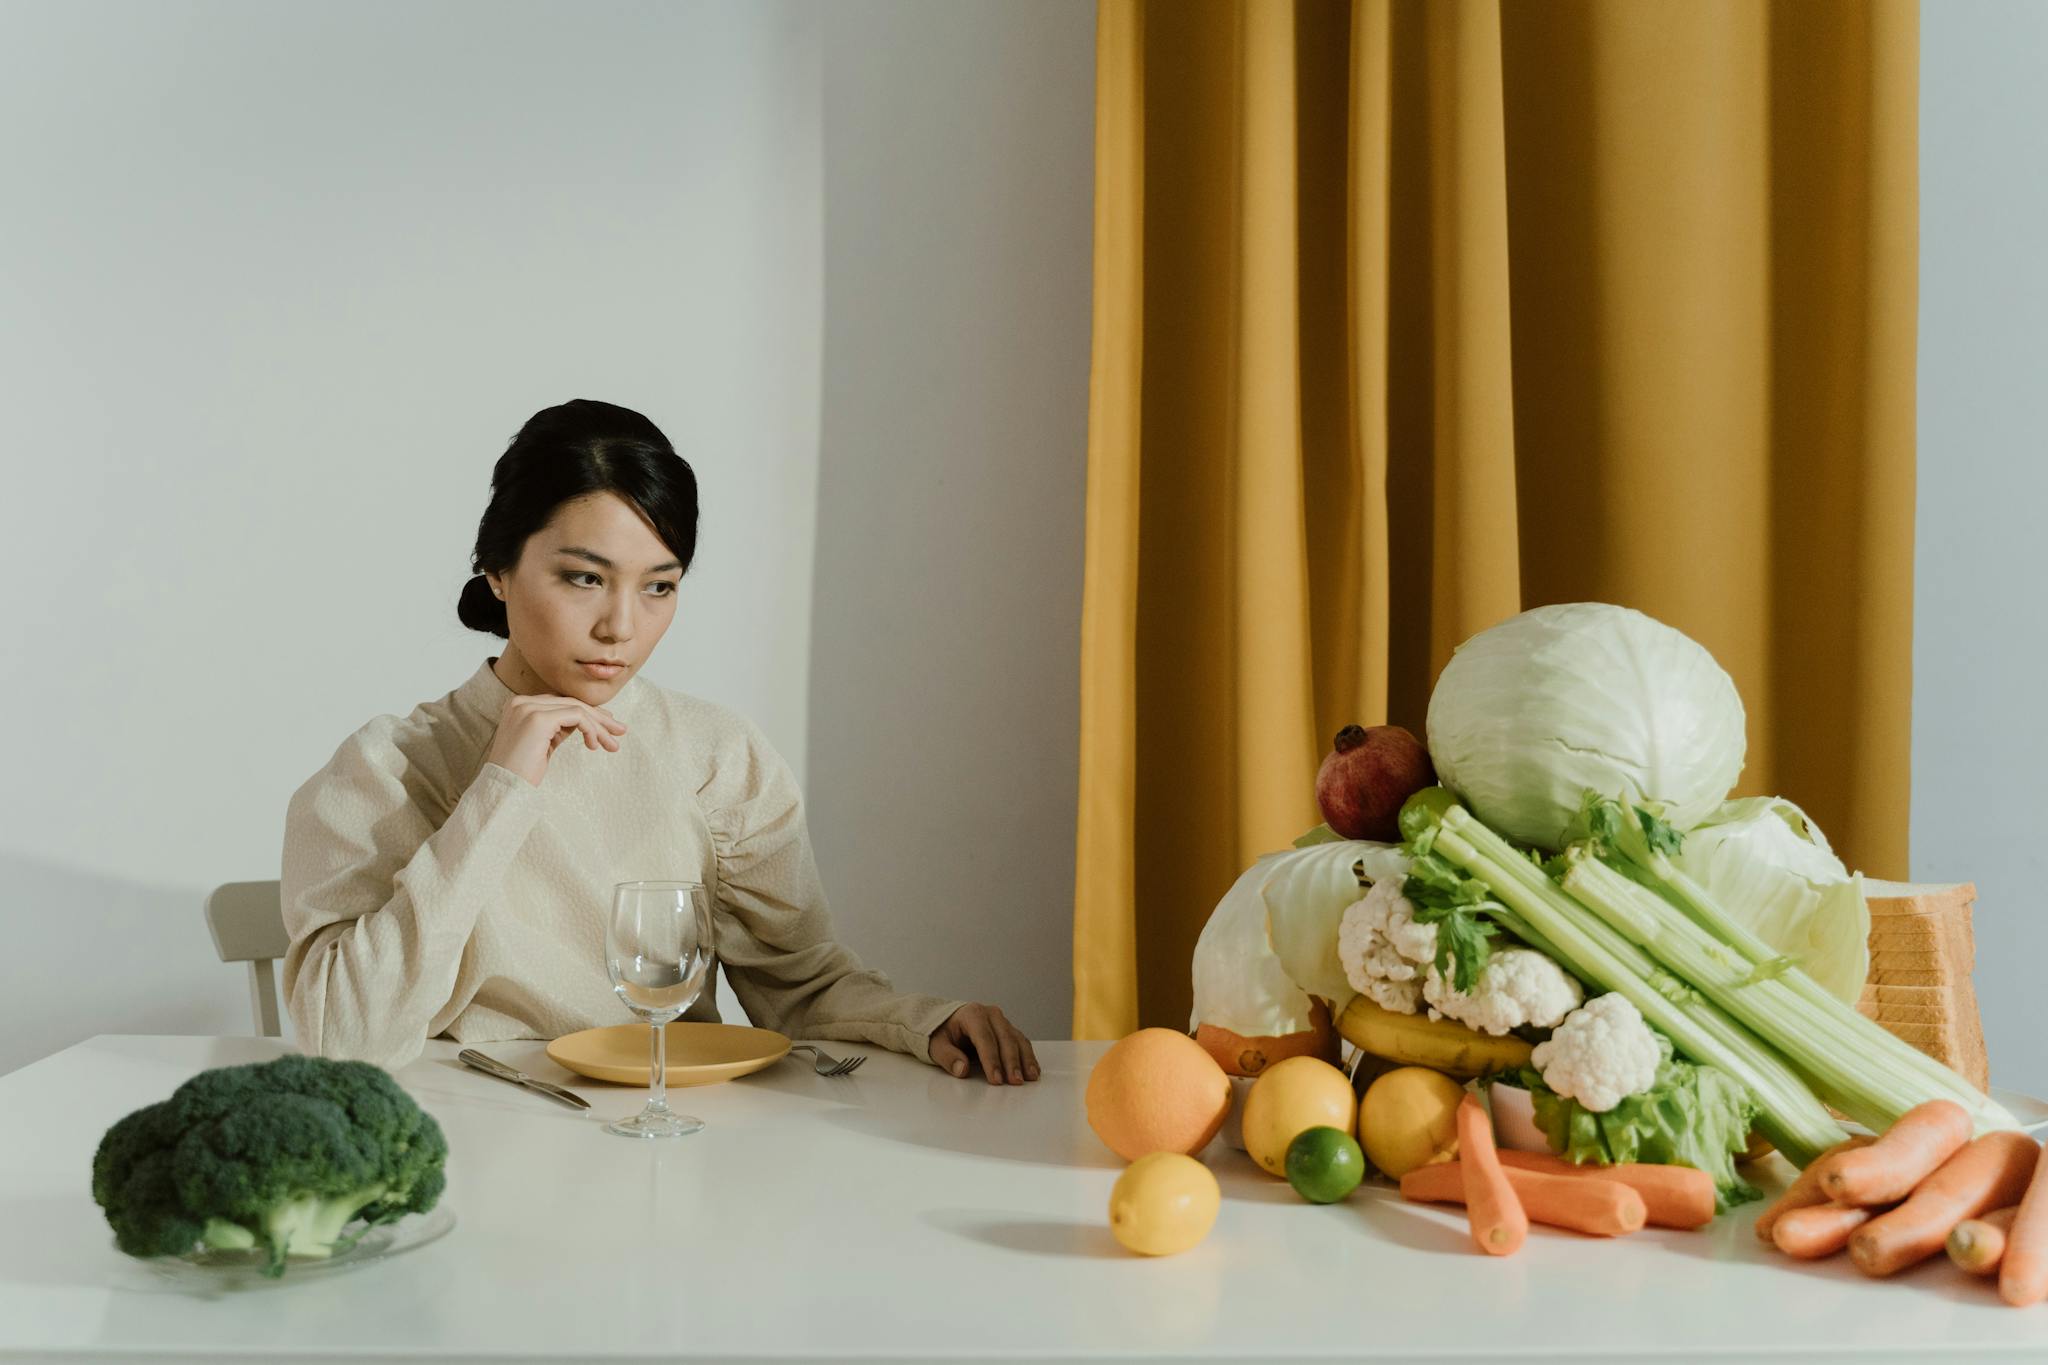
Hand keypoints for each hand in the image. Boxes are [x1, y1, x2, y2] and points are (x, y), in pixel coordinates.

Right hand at [483, 693, 626, 786]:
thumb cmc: (522, 771)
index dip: (587, 712)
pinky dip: (591, 729)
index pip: (561, 702)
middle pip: (570, 702)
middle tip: (620, 731)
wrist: (505, 788)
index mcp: (519, 705)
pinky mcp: (539, 718)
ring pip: (577, 708)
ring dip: (599, 727)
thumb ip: (557, 727)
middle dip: (599, 718)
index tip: (606, 726)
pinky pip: (577, 716)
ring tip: (613, 744)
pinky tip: (594, 745)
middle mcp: (522, 702)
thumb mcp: (542, 743)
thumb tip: (584, 721)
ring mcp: (529, 708)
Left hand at [929, 1003, 1038, 1084]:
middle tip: (1015, 1081)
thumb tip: (962, 1069)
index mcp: (972, 1014)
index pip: (984, 1038)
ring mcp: (1002, 1021)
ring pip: (1017, 1040)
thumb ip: (948, 1057)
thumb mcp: (937, 1045)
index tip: (996, 1079)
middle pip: (1005, 1038)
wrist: (948, 1022)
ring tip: (1029, 1078)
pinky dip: (1028, 1057)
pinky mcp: (1009, 1029)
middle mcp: (990, 1014)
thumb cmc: (943, 1033)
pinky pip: (1021, 1042)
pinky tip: (1032, 1071)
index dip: (991, 1060)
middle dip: (1011, 1062)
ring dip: (1025, 1060)